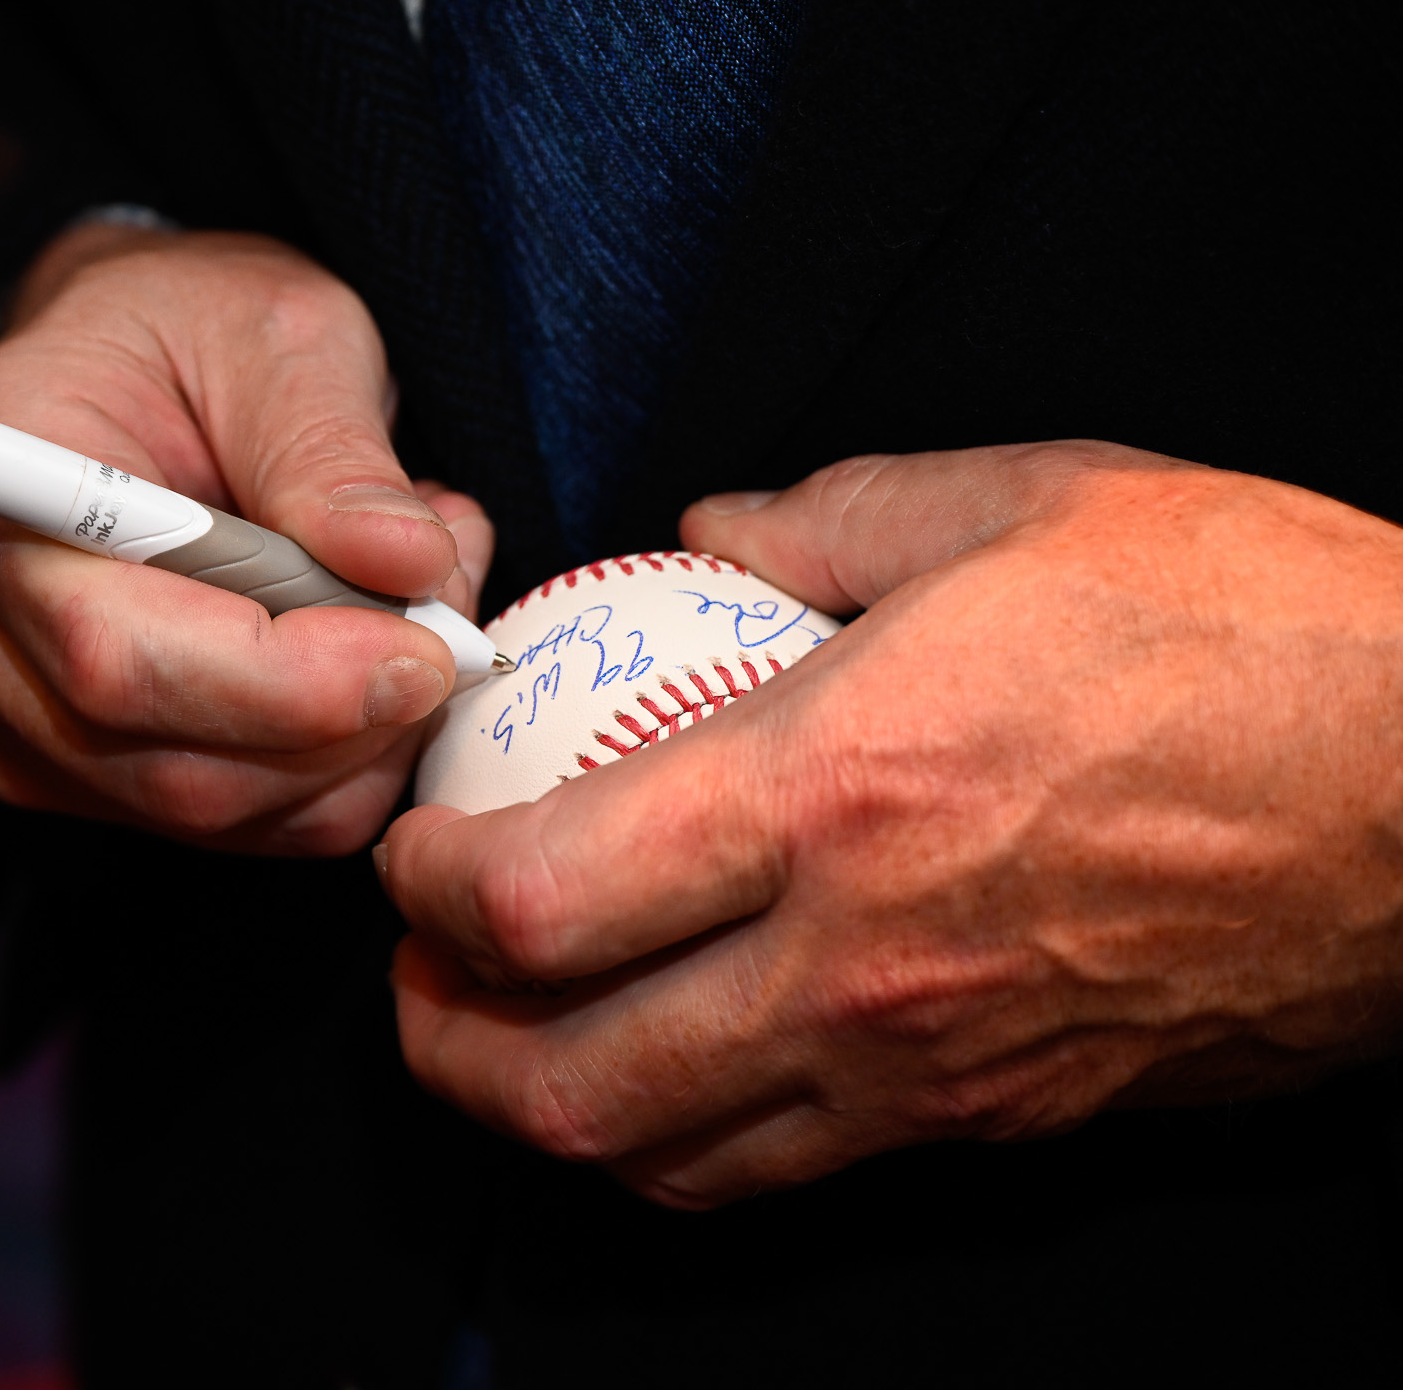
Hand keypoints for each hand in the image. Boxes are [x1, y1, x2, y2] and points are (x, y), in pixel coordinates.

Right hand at [0, 225, 492, 854]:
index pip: (117, 657)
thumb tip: (409, 564)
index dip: (284, 683)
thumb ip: (331, 449)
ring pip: (226, 810)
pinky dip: (343, 759)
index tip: (424, 649)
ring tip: (418, 601)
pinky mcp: (85, 778)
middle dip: (353, 719)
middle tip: (455, 617)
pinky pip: (246, 821)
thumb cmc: (184, 332)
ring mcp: (16, 727)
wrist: (129, 370)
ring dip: (364, 739)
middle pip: (176, 764)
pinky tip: (369, 649)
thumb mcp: (275, 333)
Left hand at [378, 441, 1402, 1208]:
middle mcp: (862, 959)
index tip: (413, 844)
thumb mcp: (1033, 503)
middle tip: (414, 973)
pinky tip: (670, 1066)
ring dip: (546, 1111)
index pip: (545, 895)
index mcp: (838, 787)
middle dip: (442, 1042)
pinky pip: (792, 1172)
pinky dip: (685, 1142)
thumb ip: (834, 514)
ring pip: (667, 1161)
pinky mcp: (1001, 1121)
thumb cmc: (1261, 633)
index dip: (429, 885)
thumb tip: (712, 527)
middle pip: (568, 1082)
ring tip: (509, 1031)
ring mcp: (932, 1068)